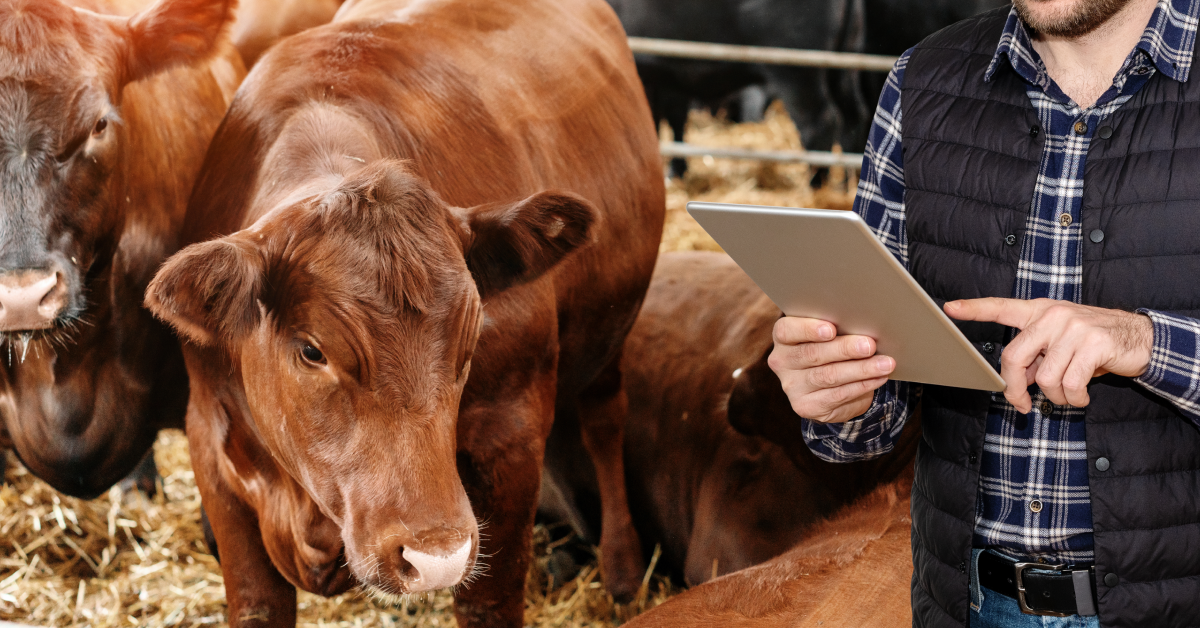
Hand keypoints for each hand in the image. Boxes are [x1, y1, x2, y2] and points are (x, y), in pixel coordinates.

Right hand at [766, 316, 895, 422]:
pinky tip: (879, 378)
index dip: (808, 329)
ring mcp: (792, 386)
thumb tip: (865, 324)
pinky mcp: (805, 406)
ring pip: (828, 376)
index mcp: (783, 338)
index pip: (787, 330)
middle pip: (812, 354)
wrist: (827, 386)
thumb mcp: (829, 334)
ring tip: (885, 363)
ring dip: (861, 369)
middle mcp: (781, 362)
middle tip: (870, 346)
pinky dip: (862, 385)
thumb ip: (837, 328)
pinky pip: (837, 395)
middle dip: (844, 349)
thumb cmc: (831, 348)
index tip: (831, 329)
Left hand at [945, 298, 1153, 411]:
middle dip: (1014, 389)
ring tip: (1069, 395)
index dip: (974, 309)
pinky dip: (1074, 400)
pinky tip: (1081, 397)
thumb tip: (1016, 383)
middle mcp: (1052, 315)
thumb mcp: (1060, 344)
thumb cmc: (1093, 344)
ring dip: (1055, 398)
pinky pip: (1070, 385)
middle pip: (1013, 357)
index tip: (949, 308)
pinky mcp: (1093, 344)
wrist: (1139, 338)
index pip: (1001, 307)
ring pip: (1044, 378)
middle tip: (1021, 405)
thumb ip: (1036, 357)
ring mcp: (1073, 328)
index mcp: (1039, 312)